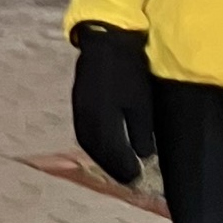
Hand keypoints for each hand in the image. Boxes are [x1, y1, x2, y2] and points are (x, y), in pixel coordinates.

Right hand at [69, 23, 156, 185]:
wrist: (106, 41)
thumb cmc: (129, 71)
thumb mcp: (141, 102)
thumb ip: (141, 131)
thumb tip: (144, 154)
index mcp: (102, 120)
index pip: (112, 153)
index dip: (124, 168)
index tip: (137, 181)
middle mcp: (85, 119)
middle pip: (97, 151)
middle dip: (112, 167)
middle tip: (128, 179)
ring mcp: (79, 110)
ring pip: (89, 142)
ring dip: (103, 157)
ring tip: (117, 167)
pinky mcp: (79, 102)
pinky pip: (85, 131)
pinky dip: (96, 144)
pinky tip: (105, 146)